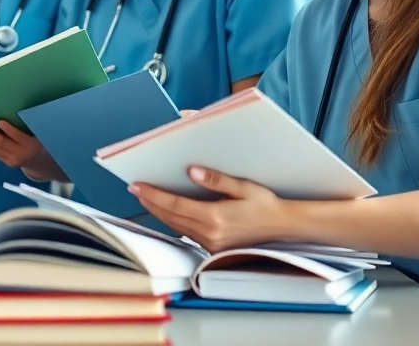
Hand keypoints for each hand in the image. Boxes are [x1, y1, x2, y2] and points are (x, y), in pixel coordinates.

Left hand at [0, 120, 66, 180]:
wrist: (38, 161)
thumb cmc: (38, 140)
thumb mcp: (38, 133)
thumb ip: (28, 124)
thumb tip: (15, 105)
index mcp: (31, 144)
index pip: (18, 137)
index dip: (9, 130)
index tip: (0, 121)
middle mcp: (20, 153)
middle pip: (0, 142)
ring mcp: (11, 159)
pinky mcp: (5, 162)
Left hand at [131, 166, 286, 251]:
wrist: (283, 227)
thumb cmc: (265, 205)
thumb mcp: (243, 187)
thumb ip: (217, 180)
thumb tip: (192, 172)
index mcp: (215, 217)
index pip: (175, 205)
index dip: (154, 195)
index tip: (137, 185)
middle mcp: (210, 233)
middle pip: (171, 217)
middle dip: (150, 203)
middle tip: (135, 189)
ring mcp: (211, 243)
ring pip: (176, 226)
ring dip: (159, 212)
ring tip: (146, 198)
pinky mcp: (213, 246)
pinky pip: (187, 233)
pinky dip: (173, 221)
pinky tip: (168, 212)